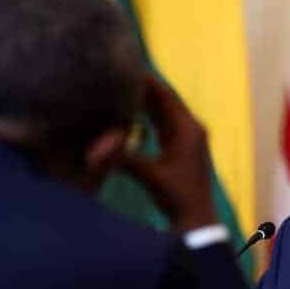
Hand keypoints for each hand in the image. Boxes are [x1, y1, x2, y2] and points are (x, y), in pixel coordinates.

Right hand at [118, 75, 217, 231]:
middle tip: (115, 75)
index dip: (144, 80)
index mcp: (188, 128)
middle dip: (141, 88)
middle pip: (164, 99)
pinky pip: (164, 123)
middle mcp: (192, 128)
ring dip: (144, 101)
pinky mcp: (183, 148)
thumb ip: (122, 159)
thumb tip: (92, 148)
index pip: (164, 94)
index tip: (123, 67)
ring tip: (118, 88)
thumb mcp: (149, 176)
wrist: (197, 221)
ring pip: (164, 111)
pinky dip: (148, 116)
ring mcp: (189, 138)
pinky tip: (130, 114)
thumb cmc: (177, 199)